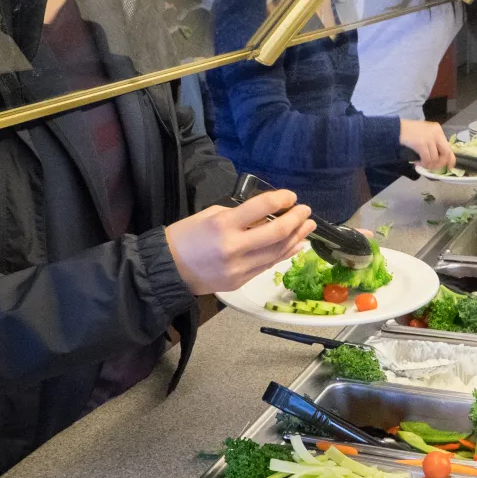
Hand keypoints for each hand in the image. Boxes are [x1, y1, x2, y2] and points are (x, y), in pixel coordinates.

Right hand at [165, 190, 313, 294]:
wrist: (168, 269)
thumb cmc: (186, 235)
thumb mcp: (211, 215)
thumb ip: (241, 216)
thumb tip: (268, 216)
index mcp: (223, 225)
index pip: (261, 208)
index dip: (281, 199)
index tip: (291, 196)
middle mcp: (234, 247)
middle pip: (277, 233)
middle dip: (296, 220)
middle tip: (307, 211)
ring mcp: (239, 268)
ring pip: (277, 252)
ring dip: (297, 238)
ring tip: (308, 227)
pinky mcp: (240, 281)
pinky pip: (268, 266)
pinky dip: (284, 254)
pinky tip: (296, 245)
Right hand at [399, 120, 454, 170]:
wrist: (397, 129)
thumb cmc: (410, 131)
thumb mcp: (425, 133)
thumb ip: (433, 142)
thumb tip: (439, 158)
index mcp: (438, 129)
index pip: (449, 146)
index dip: (451, 159)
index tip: (450, 167)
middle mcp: (436, 133)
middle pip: (445, 153)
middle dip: (441, 163)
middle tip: (433, 167)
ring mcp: (429, 138)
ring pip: (435, 158)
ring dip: (429, 165)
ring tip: (422, 164)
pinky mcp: (421, 144)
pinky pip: (427, 159)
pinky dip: (424, 163)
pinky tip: (418, 163)